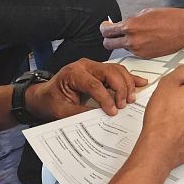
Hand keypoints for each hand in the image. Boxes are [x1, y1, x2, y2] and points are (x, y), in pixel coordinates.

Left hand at [25, 60, 147, 120]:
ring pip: (117, 70)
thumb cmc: (50, 100)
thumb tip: (100, 117)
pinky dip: (129, 78)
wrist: (43, 95)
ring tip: (131, 99)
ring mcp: (93, 66)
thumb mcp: (61, 111)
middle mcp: (85, 66)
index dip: (106, 98)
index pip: (95, 84)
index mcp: (73, 73)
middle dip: (120, 89)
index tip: (113, 111)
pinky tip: (140, 82)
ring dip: (127, 84)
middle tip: (123, 105)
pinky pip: (118, 71)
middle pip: (110, 72)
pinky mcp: (100, 70)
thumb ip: (80, 113)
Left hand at [101, 7, 183, 58]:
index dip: (104, 28)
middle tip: (112, 34)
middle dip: (108, 38)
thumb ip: (132, 20)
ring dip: (124, 42)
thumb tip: (123, 24)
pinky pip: (134, 52)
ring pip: (122, 48)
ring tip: (135, 35)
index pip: (107, 31)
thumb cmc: (170, 17)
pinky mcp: (146, 56)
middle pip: (108, 45)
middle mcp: (132, 41)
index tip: (106, 26)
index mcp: (131, 26)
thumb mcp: (146, 12)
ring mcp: (139, 50)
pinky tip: (145, 39)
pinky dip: (135, 46)